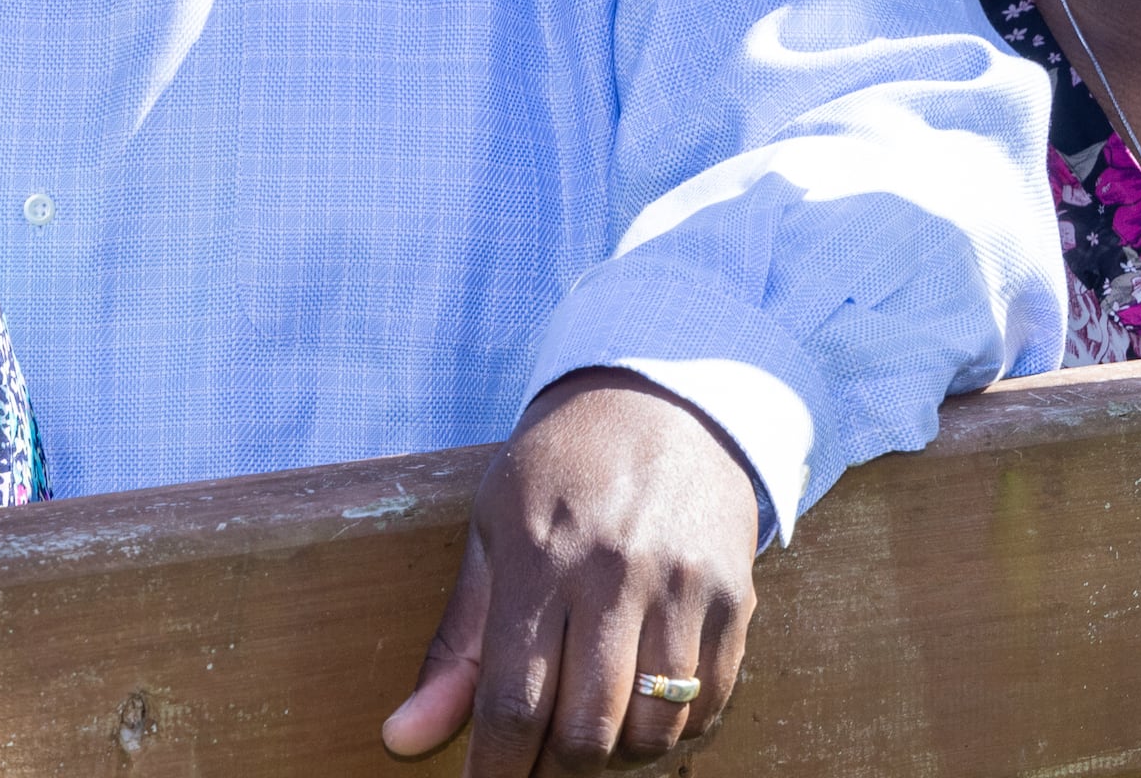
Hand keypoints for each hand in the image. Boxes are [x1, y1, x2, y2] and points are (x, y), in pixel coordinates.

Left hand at [383, 368, 760, 771]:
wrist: (665, 401)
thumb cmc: (560, 471)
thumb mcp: (491, 535)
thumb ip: (457, 646)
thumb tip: (402, 741)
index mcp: (542, 558)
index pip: (514, 704)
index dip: (495, 773)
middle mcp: (618, 574)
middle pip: (587, 733)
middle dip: (553, 777)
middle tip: (533, 772)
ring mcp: (686, 588)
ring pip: (652, 731)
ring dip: (614, 760)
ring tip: (585, 740)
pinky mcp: (737, 597)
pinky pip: (707, 706)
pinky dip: (671, 734)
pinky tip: (639, 715)